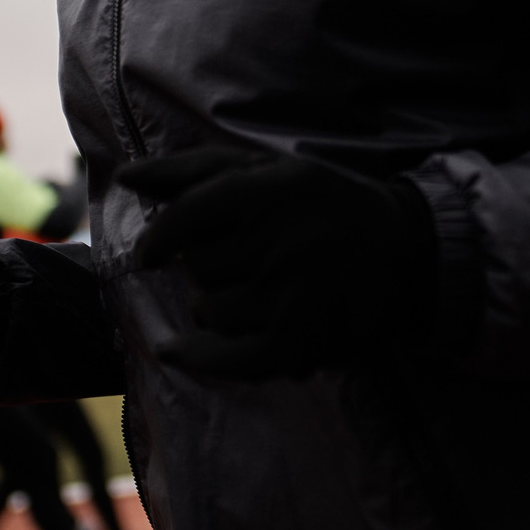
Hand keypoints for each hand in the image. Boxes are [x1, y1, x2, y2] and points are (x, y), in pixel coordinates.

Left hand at [120, 148, 435, 380]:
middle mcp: (280, 245)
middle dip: (205, 263)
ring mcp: (290, 299)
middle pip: (198, 265)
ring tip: (252, 288)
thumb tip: (126, 176)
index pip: (188, 216)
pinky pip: (230, 359)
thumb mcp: (266, 170)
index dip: (160, 237)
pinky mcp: (300, 343)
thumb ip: (192, 171)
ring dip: (215, 302)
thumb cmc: (321, 201)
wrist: (404, 250)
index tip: (152, 252)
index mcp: (270, 194)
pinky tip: (174, 349)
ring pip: (210, 310)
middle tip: (241, 257)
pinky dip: (197, 356)